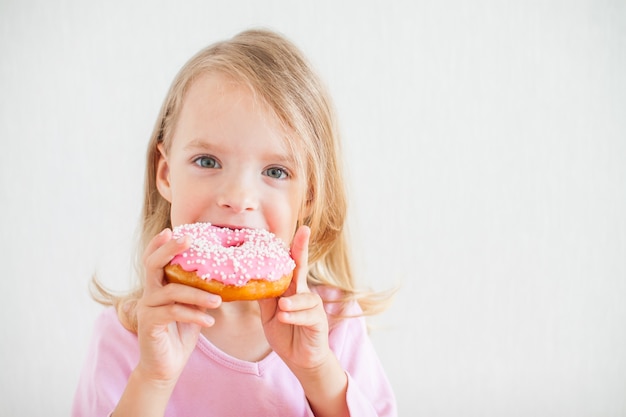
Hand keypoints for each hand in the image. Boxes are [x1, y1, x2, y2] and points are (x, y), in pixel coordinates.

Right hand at [134, 228, 221, 383]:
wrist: (166, 366)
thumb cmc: (180, 333)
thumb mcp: (193, 308)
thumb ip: (199, 291)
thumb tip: (222, 276)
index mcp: (158, 286)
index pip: (154, 259)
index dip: (160, 244)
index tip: (172, 230)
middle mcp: (149, 293)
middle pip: (153, 264)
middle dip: (170, 249)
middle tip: (188, 241)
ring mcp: (147, 308)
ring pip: (171, 290)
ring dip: (198, 294)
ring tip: (219, 300)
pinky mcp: (149, 323)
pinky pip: (172, 312)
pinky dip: (193, 315)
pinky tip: (209, 323)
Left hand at [258, 226, 330, 370]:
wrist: (300, 359)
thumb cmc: (285, 332)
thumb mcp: (269, 313)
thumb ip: (265, 296)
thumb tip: (249, 279)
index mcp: (290, 288)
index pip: (291, 264)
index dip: (293, 246)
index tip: (296, 227)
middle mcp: (303, 292)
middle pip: (302, 266)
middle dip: (303, 247)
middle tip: (304, 231)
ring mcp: (313, 306)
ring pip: (303, 296)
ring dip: (291, 302)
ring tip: (281, 309)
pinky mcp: (318, 321)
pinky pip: (307, 314)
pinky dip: (294, 315)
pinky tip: (285, 317)